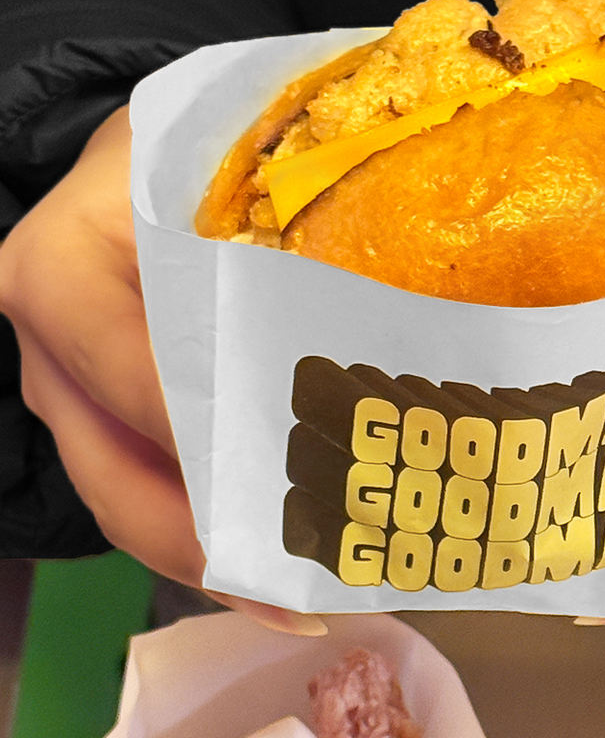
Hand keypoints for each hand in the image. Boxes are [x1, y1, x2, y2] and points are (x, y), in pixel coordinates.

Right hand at [0, 107, 326, 633]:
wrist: (140, 146)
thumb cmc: (186, 147)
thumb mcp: (223, 166)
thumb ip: (284, 231)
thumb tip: (419, 313)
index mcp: (64, 272)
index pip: (145, 387)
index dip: (220, 452)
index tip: (299, 506)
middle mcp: (45, 343)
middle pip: (120, 474)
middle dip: (214, 545)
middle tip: (305, 595)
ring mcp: (60, 383)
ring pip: (125, 494)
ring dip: (212, 555)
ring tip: (299, 598)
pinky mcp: (89, 403)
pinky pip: (137, 477)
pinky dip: (201, 522)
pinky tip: (266, 552)